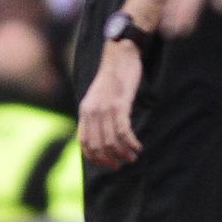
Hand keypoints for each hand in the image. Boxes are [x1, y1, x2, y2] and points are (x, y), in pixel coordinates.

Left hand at [78, 43, 143, 168]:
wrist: (119, 56)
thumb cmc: (112, 79)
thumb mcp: (97, 97)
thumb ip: (96, 115)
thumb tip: (102, 135)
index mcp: (85, 111)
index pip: (84, 143)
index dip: (95, 158)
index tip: (108, 164)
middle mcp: (92, 112)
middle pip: (97, 145)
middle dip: (110, 159)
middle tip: (123, 164)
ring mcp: (105, 108)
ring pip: (111, 140)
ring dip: (123, 153)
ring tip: (133, 157)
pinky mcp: (119, 104)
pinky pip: (123, 130)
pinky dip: (130, 142)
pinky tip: (138, 146)